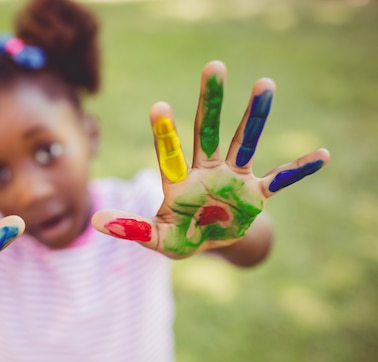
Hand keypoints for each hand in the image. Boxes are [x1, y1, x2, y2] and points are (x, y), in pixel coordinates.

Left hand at [93, 61, 329, 258]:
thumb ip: (132, 229)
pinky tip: (321, 156)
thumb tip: (95, 222)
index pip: (169, 153)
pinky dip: (298, 170)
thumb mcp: (158, 239)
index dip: (164, 132)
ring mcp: (232, 178)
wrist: (210, 241)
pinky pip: (280, 179)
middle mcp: (206, 171)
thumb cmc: (181, 237)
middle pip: (207, 131)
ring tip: (264, 84)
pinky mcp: (255, 192)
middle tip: (213, 67)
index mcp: (179, 182)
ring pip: (243, 142)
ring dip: (254, 117)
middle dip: (209, 102)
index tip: (159, 106)